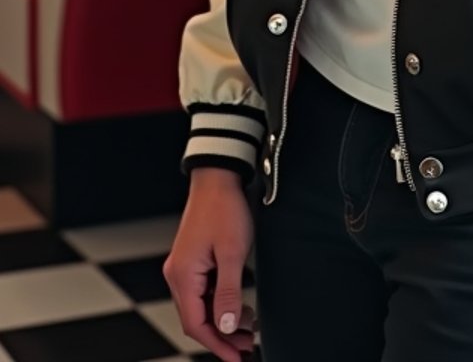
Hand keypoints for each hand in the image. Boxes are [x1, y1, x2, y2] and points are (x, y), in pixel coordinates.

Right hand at [163, 168, 256, 360]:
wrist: (218, 176)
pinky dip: (219, 302)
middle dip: (221, 335)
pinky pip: (203, 291)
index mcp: (182, 276)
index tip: (237, 357)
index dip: (216, 345)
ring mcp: (183, 267)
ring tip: (248, 326)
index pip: (195, 324)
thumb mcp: (233, 253)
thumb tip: (224, 327)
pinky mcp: (192, 260)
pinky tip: (237, 305)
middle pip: (196, 318)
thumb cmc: (224, 208)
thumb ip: (228, 292)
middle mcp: (177, 275)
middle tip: (247, 345)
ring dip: (222, 319)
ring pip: (200, 306)